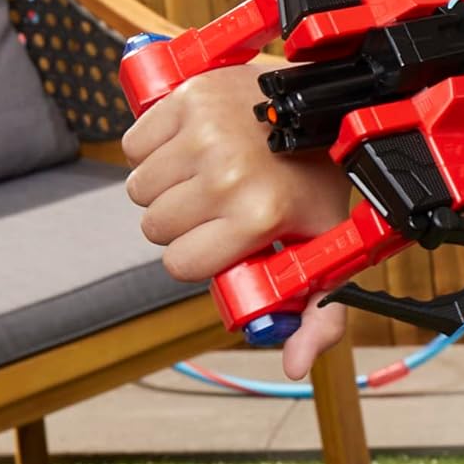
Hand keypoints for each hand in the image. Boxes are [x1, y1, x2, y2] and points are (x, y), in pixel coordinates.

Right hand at [121, 60, 353, 379]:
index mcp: (257, 217)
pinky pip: (134, 144)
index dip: (196, 258)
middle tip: (217, 205)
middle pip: (155, 227)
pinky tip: (191, 147)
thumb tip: (295, 364)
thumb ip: (319, 316)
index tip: (219, 241)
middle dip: (180, 223)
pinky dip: (152, 149)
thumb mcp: (329, 249)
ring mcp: (203, 134)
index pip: (180, 265)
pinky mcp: (185, 99)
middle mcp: (227, 177)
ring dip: (164, 186)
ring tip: (206, 175)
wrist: (323, 108)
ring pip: (139, 187)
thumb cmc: (318, 180)